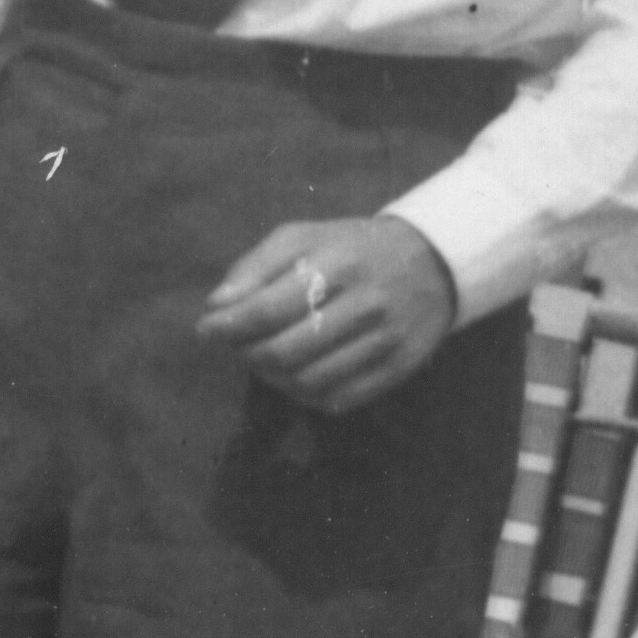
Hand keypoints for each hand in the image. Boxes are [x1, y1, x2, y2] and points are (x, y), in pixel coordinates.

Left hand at [197, 211, 459, 414]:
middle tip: (237, 346)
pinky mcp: (397, 370)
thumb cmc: (351, 248)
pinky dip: (304, 395)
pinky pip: (337, 400)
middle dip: (247, 354)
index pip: (269, 309)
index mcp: (339, 264)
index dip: (229, 326)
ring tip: (262, 360)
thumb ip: (255, 266)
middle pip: (285, 352)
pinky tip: (294, 376)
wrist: (431, 263)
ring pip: (308, 382)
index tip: (206, 329)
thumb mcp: (304, 237)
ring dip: (272, 378)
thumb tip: (215, 306)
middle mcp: (367, 304)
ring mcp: (386, 341)